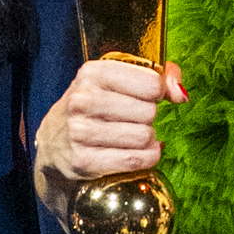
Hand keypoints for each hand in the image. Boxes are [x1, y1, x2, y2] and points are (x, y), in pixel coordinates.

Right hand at [44, 55, 180, 181]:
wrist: (52, 145)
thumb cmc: (93, 108)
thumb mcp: (115, 81)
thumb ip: (156, 76)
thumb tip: (181, 94)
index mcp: (92, 73)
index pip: (151, 83)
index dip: (157, 92)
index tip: (148, 97)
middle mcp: (83, 100)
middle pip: (149, 111)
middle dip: (148, 118)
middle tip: (132, 120)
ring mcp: (80, 132)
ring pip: (144, 137)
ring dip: (147, 140)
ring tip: (133, 136)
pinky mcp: (83, 161)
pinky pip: (135, 160)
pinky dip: (146, 158)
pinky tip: (138, 153)